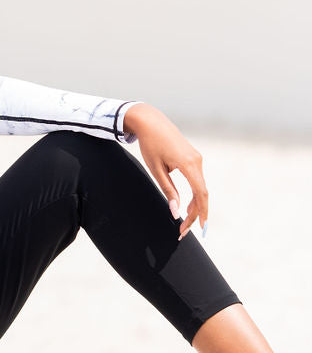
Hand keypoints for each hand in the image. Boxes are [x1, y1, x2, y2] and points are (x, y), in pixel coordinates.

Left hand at [123, 102, 207, 239]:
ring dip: (195, 206)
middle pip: (202, 194)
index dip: (201, 213)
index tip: (198, 229)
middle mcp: (197, 161)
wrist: (151, 122)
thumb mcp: (156, 169)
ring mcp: (197, 159)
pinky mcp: (194, 158)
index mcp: (188, 164)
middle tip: (183, 231)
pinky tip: (187, 206)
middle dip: (195, 214)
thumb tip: (175, 212)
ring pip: (201, 188)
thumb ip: (168, 190)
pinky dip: (194, 195)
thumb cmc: (150, 145)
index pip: (200, 194)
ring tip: (184, 222)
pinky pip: (198, 181)